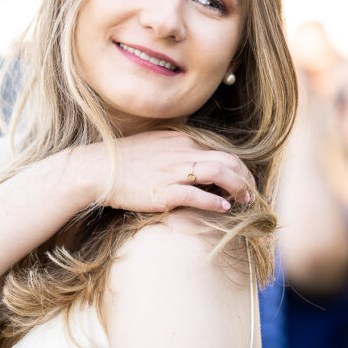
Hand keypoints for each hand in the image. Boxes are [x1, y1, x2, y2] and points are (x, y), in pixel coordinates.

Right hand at [75, 131, 254, 213]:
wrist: (96, 169)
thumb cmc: (121, 162)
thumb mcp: (153, 147)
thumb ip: (174, 152)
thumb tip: (191, 165)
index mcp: (180, 140)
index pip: (220, 150)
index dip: (236, 167)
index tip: (241, 180)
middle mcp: (181, 151)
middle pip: (228, 159)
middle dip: (245, 177)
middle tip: (250, 193)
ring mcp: (173, 171)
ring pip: (219, 172)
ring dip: (238, 187)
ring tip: (244, 200)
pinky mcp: (164, 191)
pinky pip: (197, 195)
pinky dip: (214, 201)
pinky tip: (223, 208)